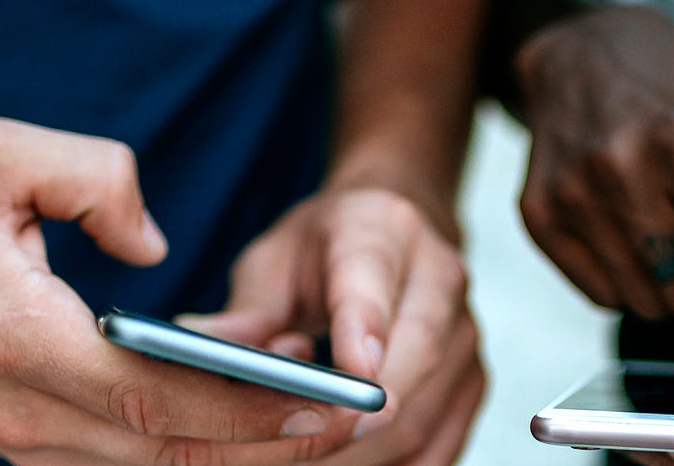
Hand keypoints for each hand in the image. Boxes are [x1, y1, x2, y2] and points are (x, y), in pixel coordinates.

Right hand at [0, 118, 353, 464]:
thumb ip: (95, 177)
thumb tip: (159, 246)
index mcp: (17, 340)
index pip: (154, 396)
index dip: (246, 409)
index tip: (322, 400)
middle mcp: (26, 413)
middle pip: (170, 450)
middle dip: (271, 445)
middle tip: (352, 418)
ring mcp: (27, 445)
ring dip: (241, 451)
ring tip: (318, 412)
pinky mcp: (34, 449)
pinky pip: (132, 461)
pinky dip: (196, 447)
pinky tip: (250, 418)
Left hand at [176, 189, 483, 464]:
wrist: (397, 230)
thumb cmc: (327, 248)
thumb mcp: (273, 259)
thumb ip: (246, 310)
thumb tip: (200, 349)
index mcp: (383, 231)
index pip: (374, 282)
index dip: (361, 330)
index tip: (346, 375)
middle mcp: (440, 279)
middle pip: (411, 361)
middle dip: (352, 417)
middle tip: (292, 450)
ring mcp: (467, 334)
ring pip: (422, 415)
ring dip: (361, 455)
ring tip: (300, 465)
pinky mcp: (473, 381)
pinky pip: (437, 445)